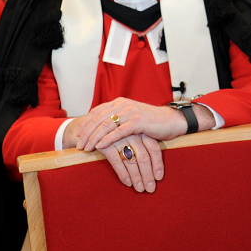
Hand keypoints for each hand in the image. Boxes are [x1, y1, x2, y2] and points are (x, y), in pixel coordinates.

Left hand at [77, 98, 204, 150]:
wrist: (172, 121)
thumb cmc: (152, 123)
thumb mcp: (131, 118)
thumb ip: (118, 119)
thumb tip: (102, 129)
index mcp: (120, 102)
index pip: (97, 112)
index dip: (86, 124)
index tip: (78, 136)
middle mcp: (123, 104)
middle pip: (98, 118)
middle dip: (87, 133)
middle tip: (79, 145)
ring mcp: (130, 112)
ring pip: (106, 124)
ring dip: (94, 138)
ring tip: (86, 148)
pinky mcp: (138, 121)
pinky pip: (119, 131)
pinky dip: (108, 139)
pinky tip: (100, 146)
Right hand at [100, 133, 163, 192]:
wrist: (94, 123)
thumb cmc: (118, 133)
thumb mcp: (133, 134)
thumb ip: (142, 146)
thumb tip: (155, 165)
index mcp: (141, 131)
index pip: (154, 149)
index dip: (158, 164)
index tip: (159, 178)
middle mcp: (132, 134)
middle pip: (144, 158)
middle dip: (148, 175)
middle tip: (150, 189)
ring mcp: (120, 139)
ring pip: (131, 161)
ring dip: (137, 177)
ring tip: (140, 189)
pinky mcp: (107, 144)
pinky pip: (117, 162)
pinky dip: (123, 174)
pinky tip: (128, 183)